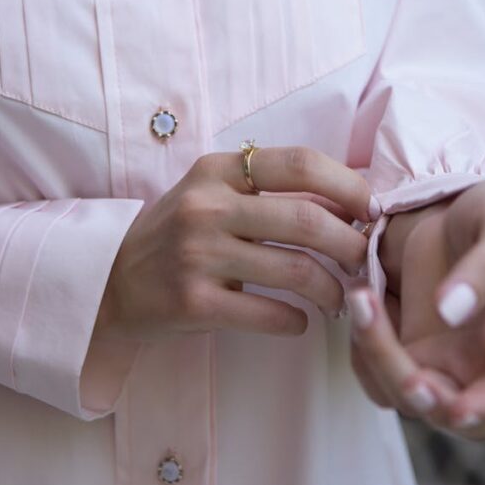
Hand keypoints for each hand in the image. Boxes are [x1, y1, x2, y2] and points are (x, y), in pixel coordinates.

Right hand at [95, 147, 371, 340]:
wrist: (112, 281)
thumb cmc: (179, 234)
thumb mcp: (214, 195)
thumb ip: (270, 194)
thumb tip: (351, 204)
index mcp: (217, 170)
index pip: (299, 163)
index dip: (348, 185)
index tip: (372, 210)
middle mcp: (207, 206)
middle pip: (307, 221)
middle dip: (352, 245)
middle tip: (366, 262)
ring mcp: (197, 255)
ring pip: (295, 271)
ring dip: (333, 290)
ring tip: (340, 299)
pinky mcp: (192, 301)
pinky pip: (268, 313)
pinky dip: (296, 321)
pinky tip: (301, 321)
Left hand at [349, 178, 484, 439]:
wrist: (449, 205)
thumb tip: (452, 311)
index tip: (460, 409)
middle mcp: (481, 360)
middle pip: (450, 408)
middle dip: (420, 395)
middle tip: (401, 366)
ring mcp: (440, 360)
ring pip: (403, 396)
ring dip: (376, 359)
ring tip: (363, 296)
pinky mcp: (403, 349)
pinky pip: (374, 375)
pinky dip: (360, 348)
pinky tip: (362, 299)